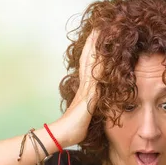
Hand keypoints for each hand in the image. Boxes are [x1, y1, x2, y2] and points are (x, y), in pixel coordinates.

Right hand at [49, 30, 102, 146]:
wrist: (63, 134)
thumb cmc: (74, 130)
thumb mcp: (86, 116)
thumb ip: (91, 110)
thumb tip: (93, 111)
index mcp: (84, 91)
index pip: (88, 68)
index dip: (92, 54)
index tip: (95, 41)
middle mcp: (84, 87)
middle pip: (88, 61)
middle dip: (92, 45)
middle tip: (96, 30)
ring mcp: (86, 90)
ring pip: (91, 64)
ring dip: (94, 49)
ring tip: (98, 34)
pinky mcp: (89, 96)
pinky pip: (95, 76)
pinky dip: (98, 64)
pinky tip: (102, 54)